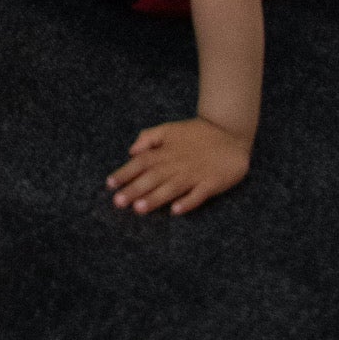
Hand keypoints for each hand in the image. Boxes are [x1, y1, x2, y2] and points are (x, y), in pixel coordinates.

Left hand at [109, 116, 250, 215]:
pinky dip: (187, 202)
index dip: (125, 172)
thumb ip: (148, 138)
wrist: (229, 132)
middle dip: (134, 189)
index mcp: (165, 151)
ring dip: (155, 198)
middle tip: (118, 202)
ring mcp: (194, 174)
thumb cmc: (195, 133)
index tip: (109, 184)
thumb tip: (131, 151)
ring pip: (171, 188)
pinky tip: (176, 210)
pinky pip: (198, 195)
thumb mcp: (169, 129)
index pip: (141, 162)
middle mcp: (177, 163)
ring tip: (139, 208)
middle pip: (153, 177)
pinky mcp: (211, 183)